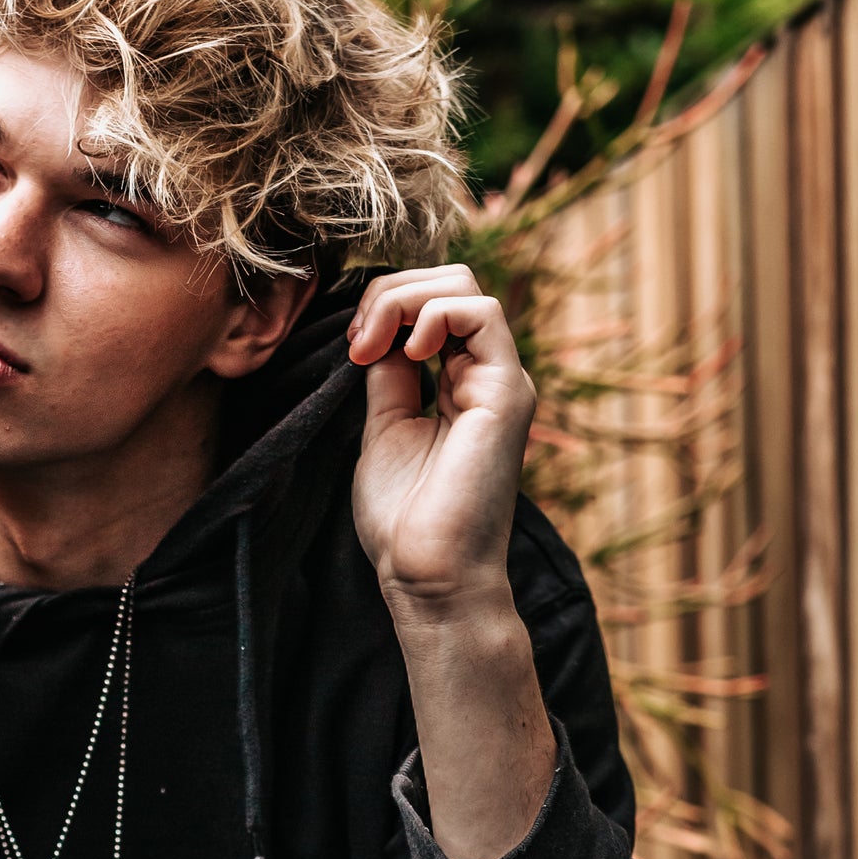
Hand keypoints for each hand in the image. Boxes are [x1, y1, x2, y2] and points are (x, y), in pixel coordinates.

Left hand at [348, 267, 553, 858]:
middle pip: (451, 281)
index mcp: (458, 385)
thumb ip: (387, 379)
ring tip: (372, 346)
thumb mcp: (383, 431)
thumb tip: (377, 330)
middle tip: (357, 342)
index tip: (350, 349)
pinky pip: (479, 313)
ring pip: (464, 286)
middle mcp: (486, 377)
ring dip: (404, 300)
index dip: (383, 307)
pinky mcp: (507, 393)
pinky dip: (433, 316)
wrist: (427, 576)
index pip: (431, 305)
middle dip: (391, 293)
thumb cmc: (405, 522)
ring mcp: (501, 381)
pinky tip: (406, 353)